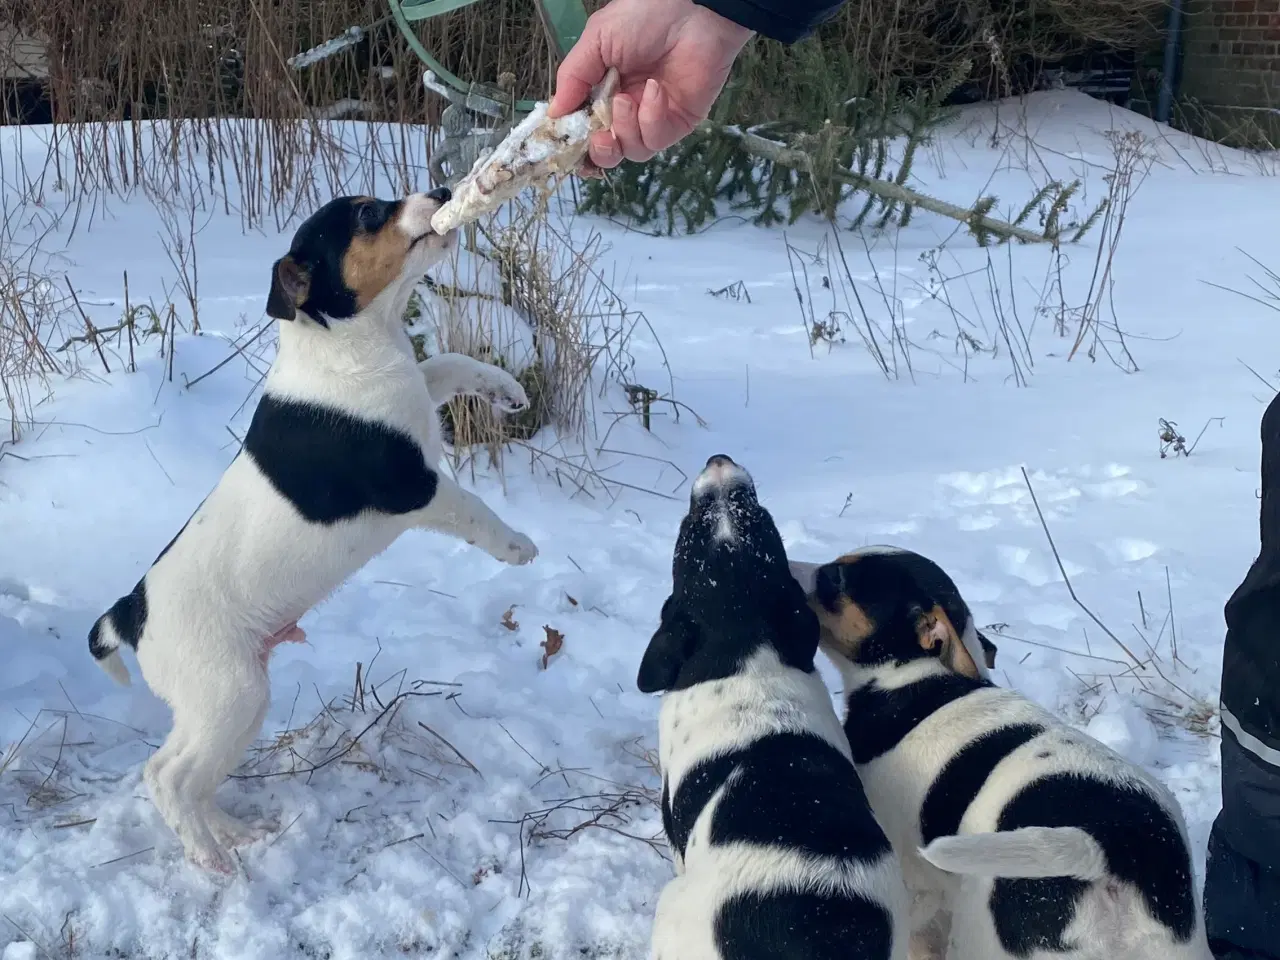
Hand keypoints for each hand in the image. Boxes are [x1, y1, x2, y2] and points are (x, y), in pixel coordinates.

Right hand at [548, 0, 752, 169]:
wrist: (692, 11)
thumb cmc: (644, 16)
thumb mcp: (596, 40)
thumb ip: (573, 77)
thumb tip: (554, 114)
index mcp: (602, 91)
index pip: (583, 129)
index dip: (573, 143)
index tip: (562, 145)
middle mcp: (626, 109)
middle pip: (607, 152)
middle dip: (599, 151)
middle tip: (598, 136)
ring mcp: (652, 118)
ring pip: (631, 150)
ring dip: (624, 129)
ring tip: (626, 99)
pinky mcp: (678, 123)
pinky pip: (656, 139)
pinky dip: (650, 117)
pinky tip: (654, 90)